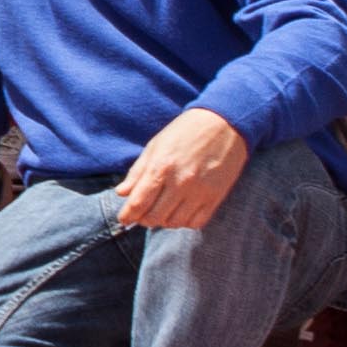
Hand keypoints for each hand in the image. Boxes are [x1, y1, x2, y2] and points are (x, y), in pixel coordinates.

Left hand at [112, 108, 246, 231]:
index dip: (127, 215)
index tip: (123, 218)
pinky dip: (184, 222)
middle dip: (143, 219)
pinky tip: (180, 211)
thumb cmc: (186, 131)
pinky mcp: (215, 197)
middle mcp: (180, 183)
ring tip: (160, 211)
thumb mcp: (156, 145)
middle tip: (141, 214)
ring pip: (174, 223)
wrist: (225, 123)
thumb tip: (121, 193)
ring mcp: (199, 192)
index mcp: (161, 167)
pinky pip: (195, 222)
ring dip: (163, 221)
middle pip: (154, 217)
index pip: (138, 203)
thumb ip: (137, 171)